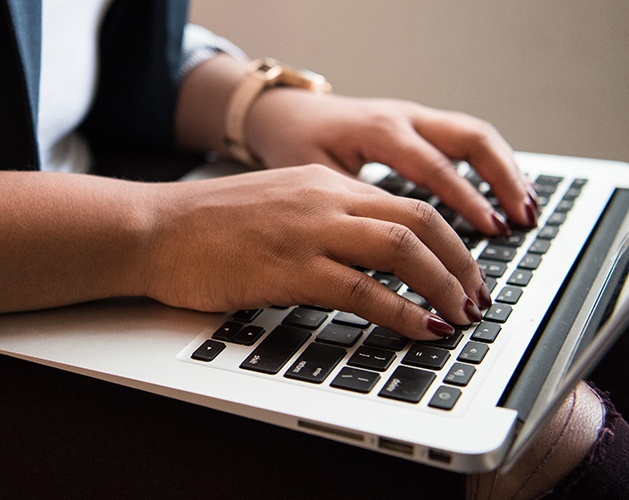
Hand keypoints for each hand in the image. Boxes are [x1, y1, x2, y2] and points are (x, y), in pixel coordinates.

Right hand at [143, 164, 491, 339]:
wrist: (152, 230)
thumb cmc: (203, 227)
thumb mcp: (275, 206)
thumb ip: (322, 221)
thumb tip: (366, 258)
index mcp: (323, 182)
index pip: (408, 204)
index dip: (450, 240)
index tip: (464, 272)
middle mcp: (324, 199)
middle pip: (421, 220)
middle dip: (462, 263)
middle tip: (477, 297)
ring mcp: (307, 232)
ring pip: (402, 249)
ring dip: (444, 286)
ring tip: (460, 315)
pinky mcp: (288, 268)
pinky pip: (363, 290)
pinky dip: (403, 312)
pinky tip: (421, 329)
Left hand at [245, 90, 538, 234]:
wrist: (284, 114)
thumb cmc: (294, 147)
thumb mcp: (316, 179)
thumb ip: (355, 208)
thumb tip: (390, 255)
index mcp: (378, 131)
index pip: (434, 167)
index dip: (466, 200)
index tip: (491, 229)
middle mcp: (403, 118)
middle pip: (471, 139)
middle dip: (502, 180)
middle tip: (522, 220)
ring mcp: (415, 117)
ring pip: (476, 135)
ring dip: (506, 171)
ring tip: (527, 211)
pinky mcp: (420, 123)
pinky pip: (466, 138)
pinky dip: (492, 165)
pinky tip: (508, 194)